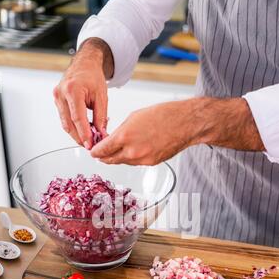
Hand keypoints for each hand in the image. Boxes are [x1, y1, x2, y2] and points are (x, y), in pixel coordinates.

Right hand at [53, 38, 112, 148]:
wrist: (84, 64)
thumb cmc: (93, 76)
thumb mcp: (101, 97)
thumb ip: (101, 117)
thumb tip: (101, 134)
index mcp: (73, 90)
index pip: (77, 118)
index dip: (84, 134)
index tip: (90, 145)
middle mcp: (61, 93)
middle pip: (69, 124)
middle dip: (80, 137)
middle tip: (90, 146)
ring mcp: (57, 97)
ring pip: (65, 123)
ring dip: (76, 134)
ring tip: (88, 140)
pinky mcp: (57, 100)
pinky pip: (64, 118)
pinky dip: (73, 126)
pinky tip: (82, 131)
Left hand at [91, 96, 263, 164]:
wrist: (186, 123)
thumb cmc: (163, 115)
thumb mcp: (135, 117)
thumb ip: (120, 131)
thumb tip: (111, 140)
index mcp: (125, 137)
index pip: (102, 150)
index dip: (95, 151)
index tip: (92, 150)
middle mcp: (132, 152)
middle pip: (109, 160)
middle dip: (103, 157)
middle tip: (99, 153)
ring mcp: (142, 160)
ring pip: (122, 162)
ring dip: (117, 157)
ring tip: (117, 149)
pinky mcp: (151, 163)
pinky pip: (135, 163)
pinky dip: (131, 157)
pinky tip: (133, 149)